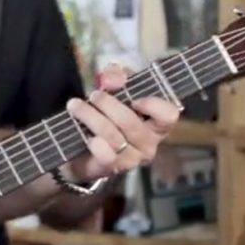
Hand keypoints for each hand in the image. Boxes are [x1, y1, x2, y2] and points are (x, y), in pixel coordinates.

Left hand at [63, 65, 181, 184]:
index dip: (154, 105)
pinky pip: (106, 156)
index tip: (134, 98)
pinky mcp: (111, 168)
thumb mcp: (115, 88)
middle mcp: (148, 144)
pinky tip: (86, 135)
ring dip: (90, 116)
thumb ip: (116, 76)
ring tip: (75, 106)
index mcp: (156, 124)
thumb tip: (110, 79)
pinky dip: (95, 143)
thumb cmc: (108, 114)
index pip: (169, 116)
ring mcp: (131, 159)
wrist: (83, 148)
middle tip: (93, 95)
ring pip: (113, 135)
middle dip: (108, 104)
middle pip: (131, 122)